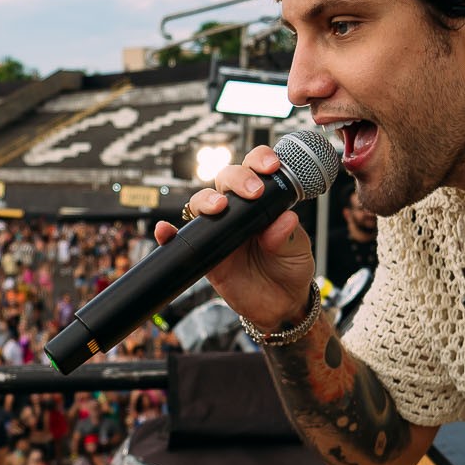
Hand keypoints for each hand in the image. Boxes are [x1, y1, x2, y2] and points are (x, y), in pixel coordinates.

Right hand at [153, 147, 316, 333]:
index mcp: (264, 202)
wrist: (280, 304)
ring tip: (217, 207)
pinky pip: (181, 240)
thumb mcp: (298, 251)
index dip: (260, 160)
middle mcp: (239, 210)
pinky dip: (169, 235)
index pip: (256, 170)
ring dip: (205, 200)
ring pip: (202, 202)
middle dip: (237, 178)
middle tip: (253, 192)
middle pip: (227, 179)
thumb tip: (285, 219)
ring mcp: (219, 229)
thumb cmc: (290, 269)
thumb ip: (289, 236)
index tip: (270, 166)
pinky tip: (165, 231)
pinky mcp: (205, 252)